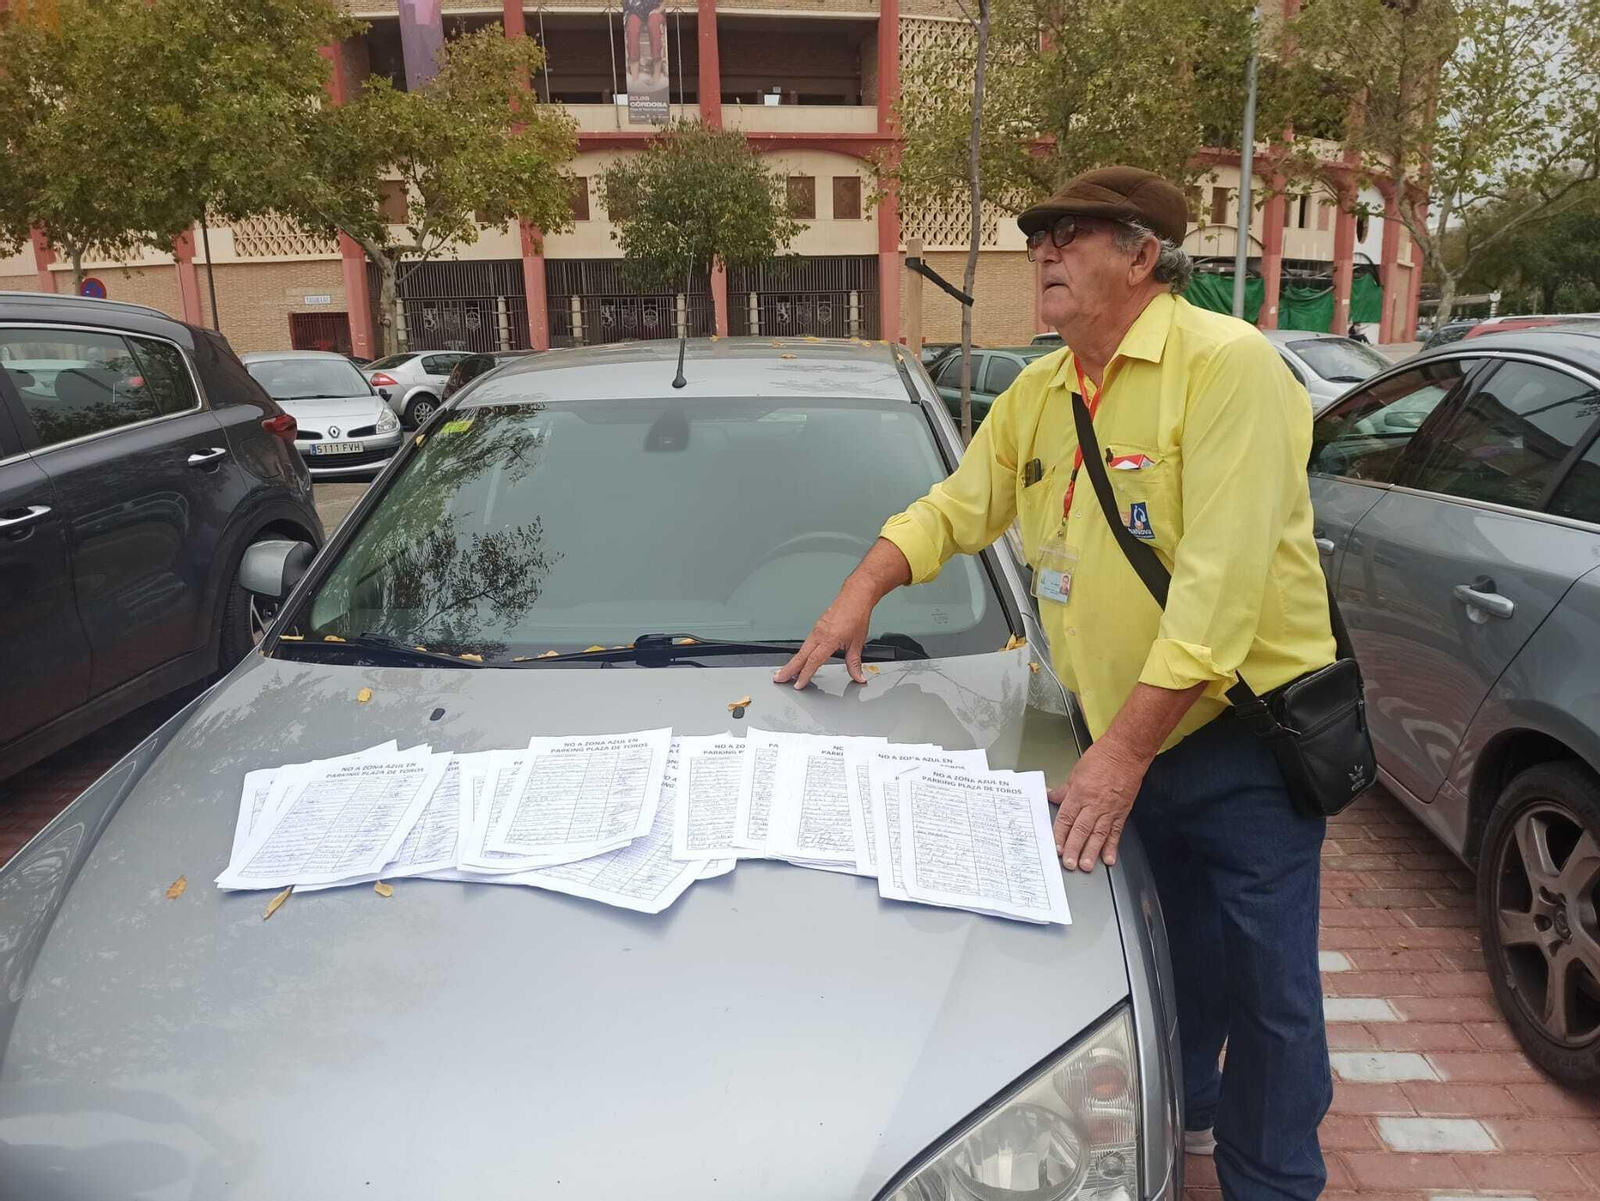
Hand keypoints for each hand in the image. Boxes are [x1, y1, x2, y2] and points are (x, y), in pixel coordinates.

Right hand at [773, 585, 874, 689]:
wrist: (855, 597)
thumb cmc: (856, 616)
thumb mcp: (857, 643)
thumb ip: (854, 663)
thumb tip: (858, 677)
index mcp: (829, 639)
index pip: (813, 661)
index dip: (805, 674)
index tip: (799, 684)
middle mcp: (819, 634)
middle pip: (800, 655)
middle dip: (788, 669)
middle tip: (778, 678)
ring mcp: (816, 630)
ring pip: (801, 649)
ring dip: (793, 662)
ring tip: (786, 672)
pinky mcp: (817, 627)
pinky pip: (806, 643)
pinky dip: (801, 653)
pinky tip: (800, 659)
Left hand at [1049, 737, 1149, 871]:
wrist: (1126, 753)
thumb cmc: (1102, 757)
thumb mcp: (1076, 771)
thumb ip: (1064, 789)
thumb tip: (1051, 796)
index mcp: (1079, 793)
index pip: (1066, 818)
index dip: (1060, 835)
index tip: (1056, 848)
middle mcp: (1093, 803)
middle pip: (1080, 829)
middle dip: (1074, 848)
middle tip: (1069, 863)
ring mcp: (1108, 809)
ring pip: (1098, 834)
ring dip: (1091, 851)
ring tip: (1087, 865)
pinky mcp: (1122, 812)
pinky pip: (1115, 832)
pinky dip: (1112, 846)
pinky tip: (1109, 858)